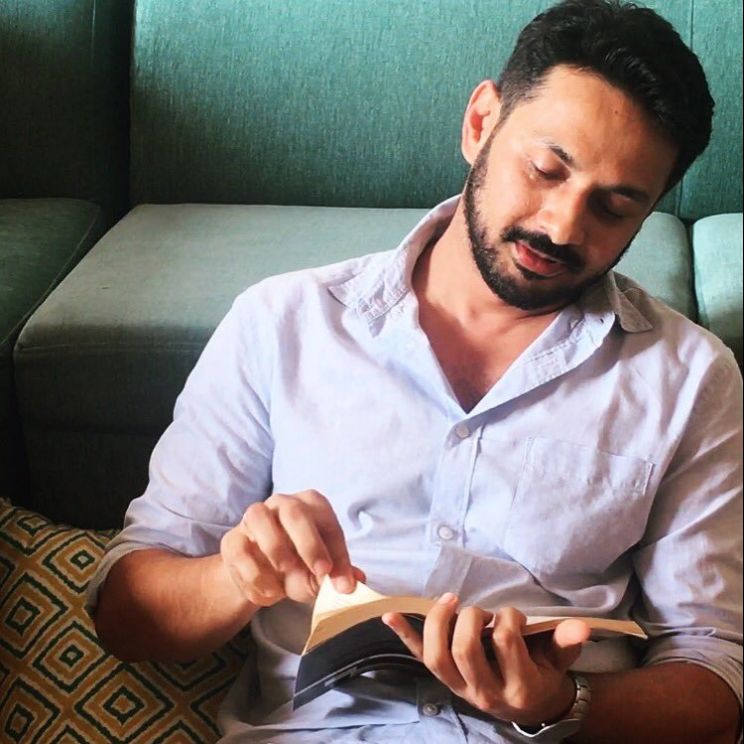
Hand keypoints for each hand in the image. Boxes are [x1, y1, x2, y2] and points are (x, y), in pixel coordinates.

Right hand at [220, 489, 363, 606]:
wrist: (260, 576)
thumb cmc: (298, 566)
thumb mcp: (320, 571)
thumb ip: (337, 575)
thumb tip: (354, 582)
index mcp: (311, 505)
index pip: (327, 521)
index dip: (337, 552)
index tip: (341, 580)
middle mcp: (282, 503)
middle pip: (294, 510)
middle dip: (309, 543)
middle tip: (320, 572)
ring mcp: (254, 517)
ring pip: (259, 517)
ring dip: (276, 548)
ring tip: (286, 578)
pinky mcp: (232, 539)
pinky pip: (240, 550)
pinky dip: (254, 575)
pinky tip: (269, 593)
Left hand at [383, 594, 589, 726]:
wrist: (528, 705)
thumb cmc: (543, 673)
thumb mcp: (559, 659)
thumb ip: (566, 642)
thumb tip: (580, 626)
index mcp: (518, 686)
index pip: (505, 643)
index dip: (508, 619)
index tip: (513, 614)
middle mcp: (485, 691)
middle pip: (464, 651)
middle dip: (470, 620)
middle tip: (481, 611)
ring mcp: (460, 687)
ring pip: (437, 657)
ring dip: (439, 623)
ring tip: (450, 601)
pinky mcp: (444, 680)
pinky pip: (419, 658)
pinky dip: (405, 635)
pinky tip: (390, 615)